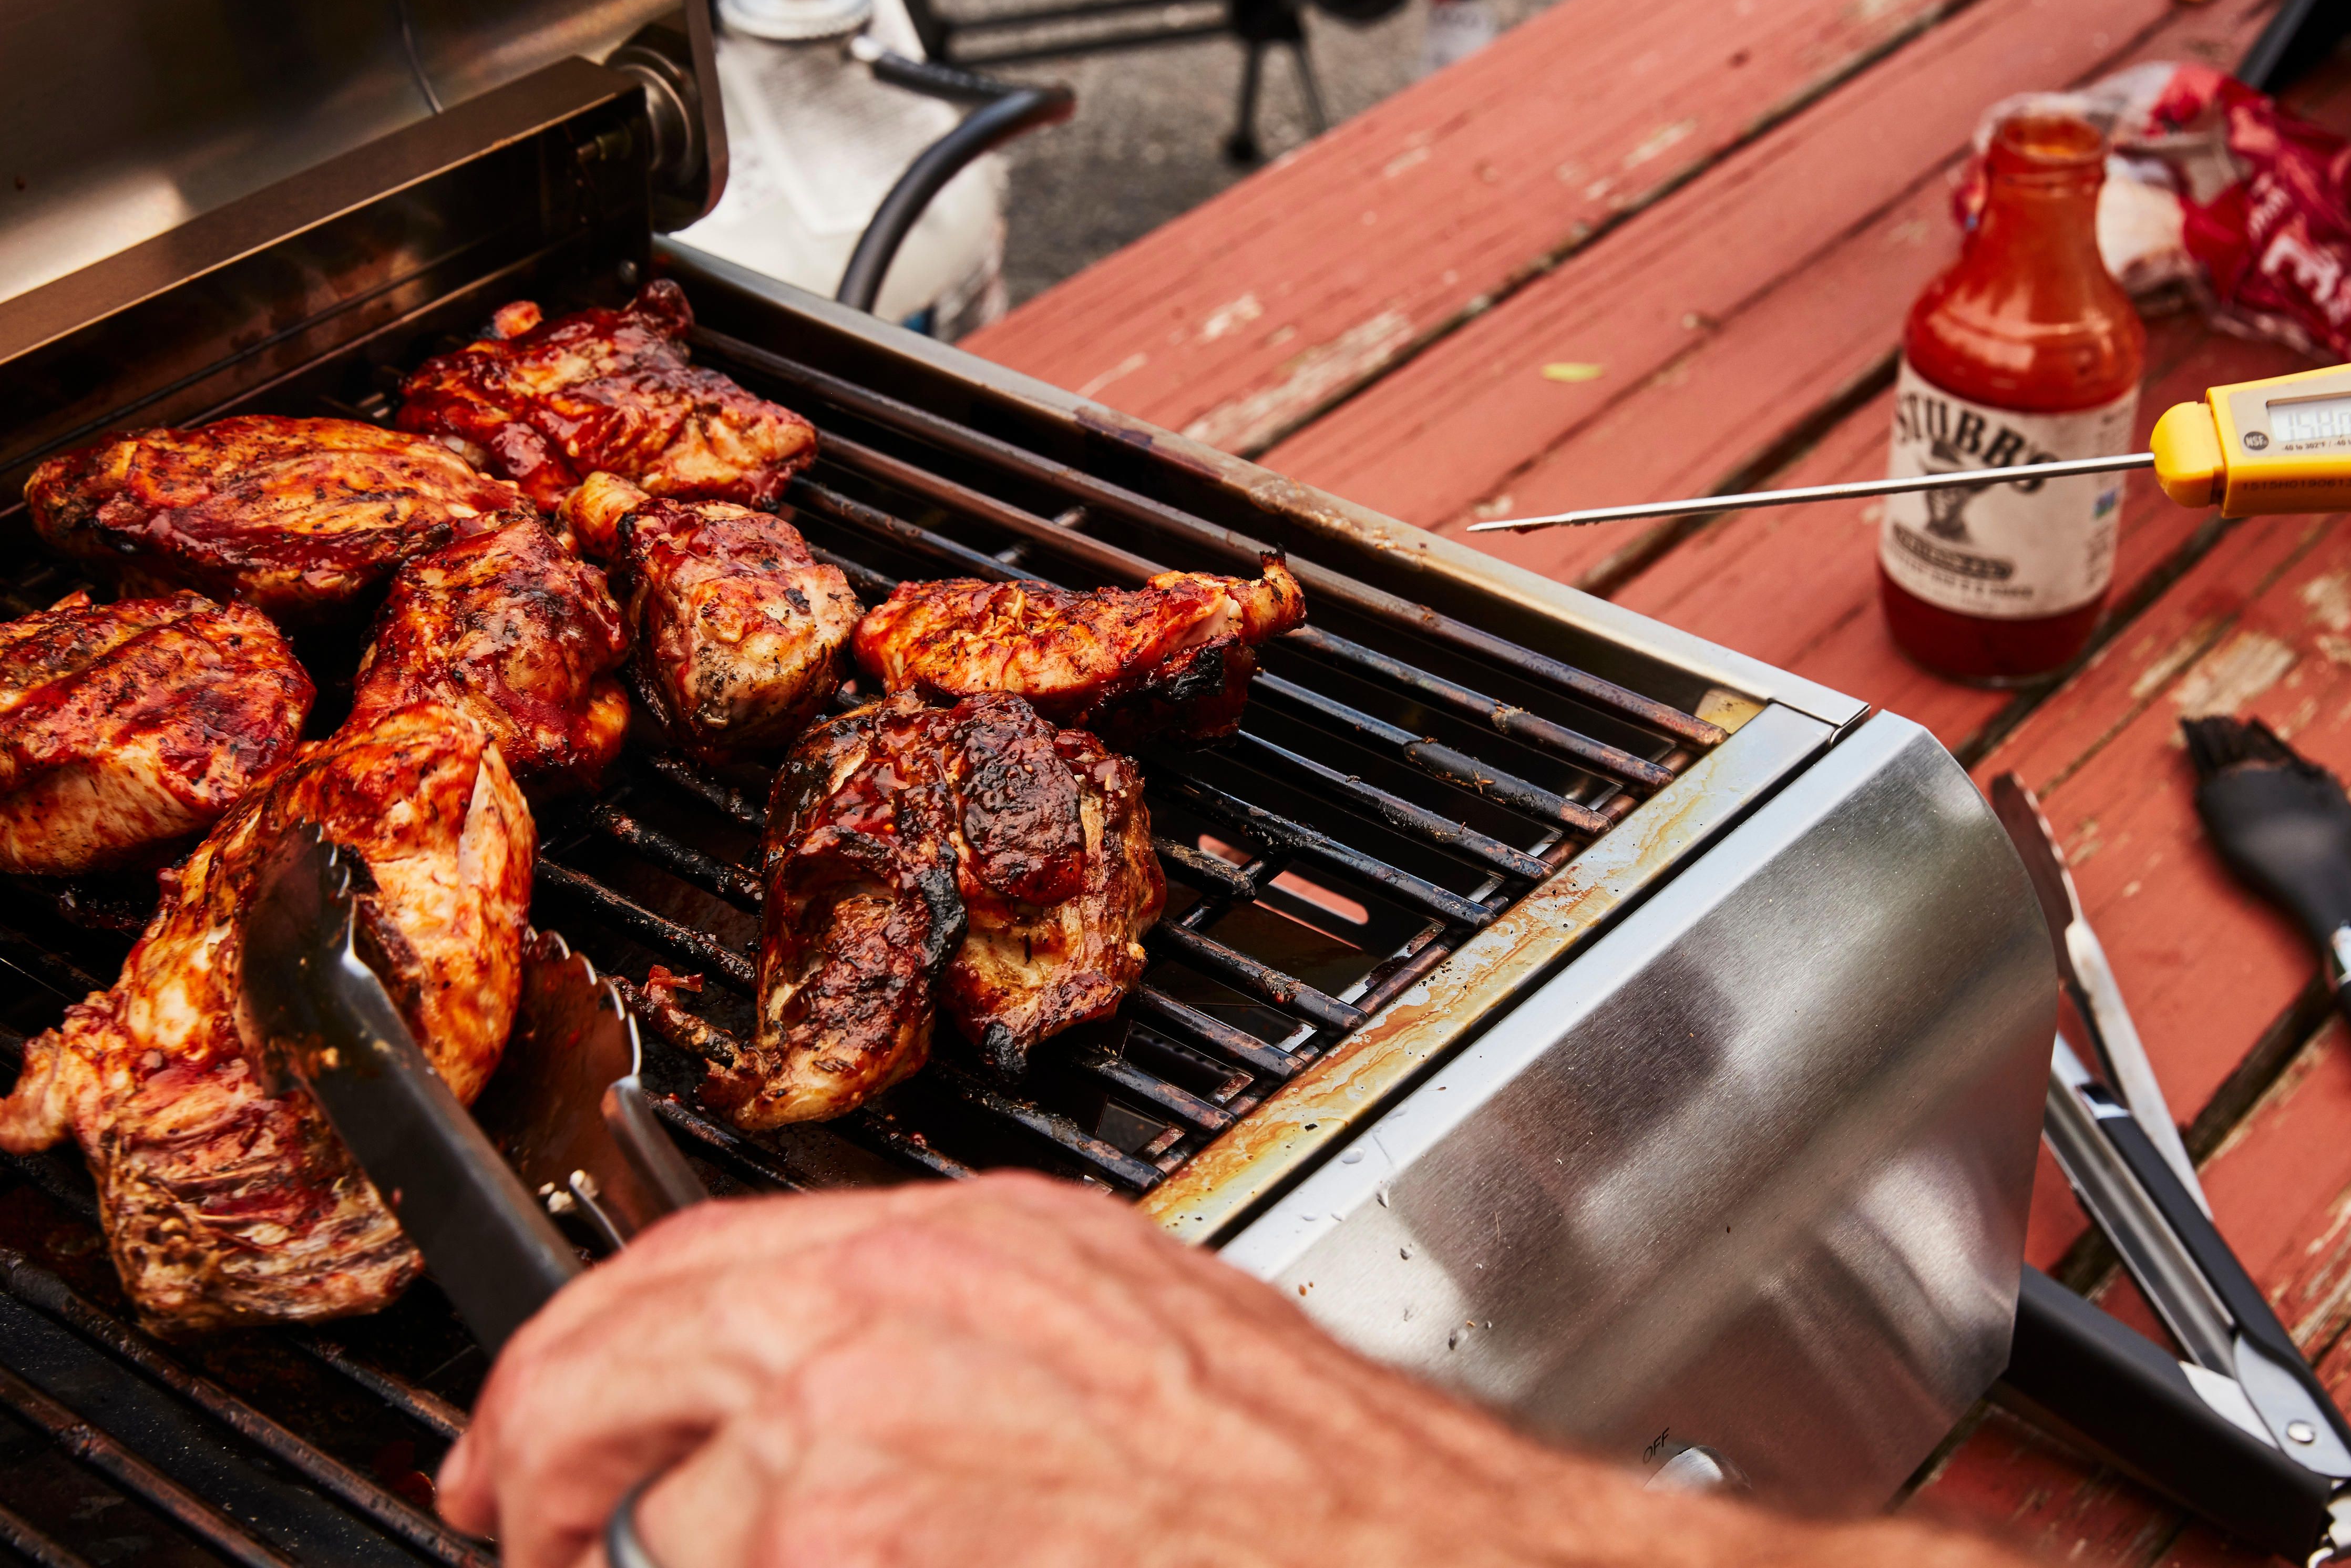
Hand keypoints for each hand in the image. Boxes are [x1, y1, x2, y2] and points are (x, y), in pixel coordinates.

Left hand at [435, 1173, 2027, 1567]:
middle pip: (612, 1357)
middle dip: (539, 1449)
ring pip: (676, 1527)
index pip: (690, 1261)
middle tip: (513, 1515)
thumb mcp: (1111, 1332)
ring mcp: (860, 1463)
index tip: (527, 1426)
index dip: (575, 1351)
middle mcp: (889, 1325)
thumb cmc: (1293, 1479)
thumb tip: (818, 1398)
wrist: (1400, 1551)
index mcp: (963, 1251)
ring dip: (695, 1564)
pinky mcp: (852, 1565)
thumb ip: (946, 1339)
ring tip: (793, 1567)